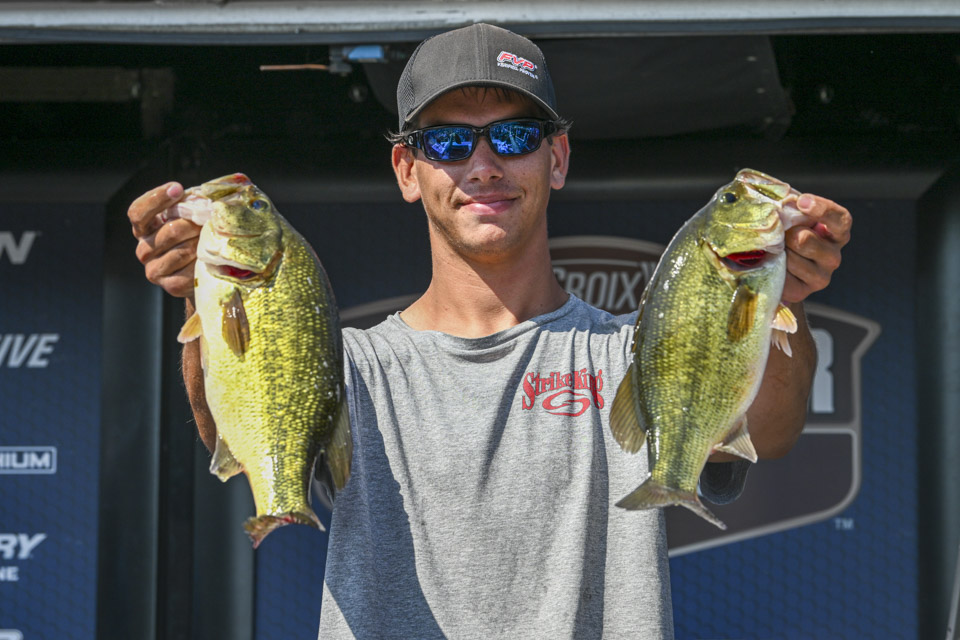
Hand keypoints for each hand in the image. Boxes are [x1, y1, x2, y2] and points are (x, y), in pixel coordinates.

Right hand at [129, 182, 200, 298]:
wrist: (204, 272)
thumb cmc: (195, 237)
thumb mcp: (187, 217)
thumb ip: (188, 203)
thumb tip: (208, 191)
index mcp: (143, 229)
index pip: (138, 212)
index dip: (157, 199)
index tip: (177, 188)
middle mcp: (144, 250)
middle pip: (171, 231)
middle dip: (195, 224)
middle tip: (211, 221)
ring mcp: (154, 270)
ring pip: (183, 250)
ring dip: (202, 243)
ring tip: (213, 239)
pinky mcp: (171, 285)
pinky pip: (190, 270)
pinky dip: (204, 262)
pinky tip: (210, 258)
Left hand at [782, 193, 851, 303]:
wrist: (776, 268)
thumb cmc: (787, 235)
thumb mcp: (795, 218)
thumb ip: (794, 208)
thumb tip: (784, 200)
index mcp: (837, 234)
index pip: (840, 220)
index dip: (821, 209)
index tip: (801, 201)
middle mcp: (834, 256)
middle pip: (804, 239)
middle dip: (786, 234)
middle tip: (780, 235)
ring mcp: (821, 277)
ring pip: (791, 259)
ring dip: (778, 252)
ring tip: (777, 252)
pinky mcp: (803, 291)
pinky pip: (783, 277)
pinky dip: (772, 268)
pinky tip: (774, 265)